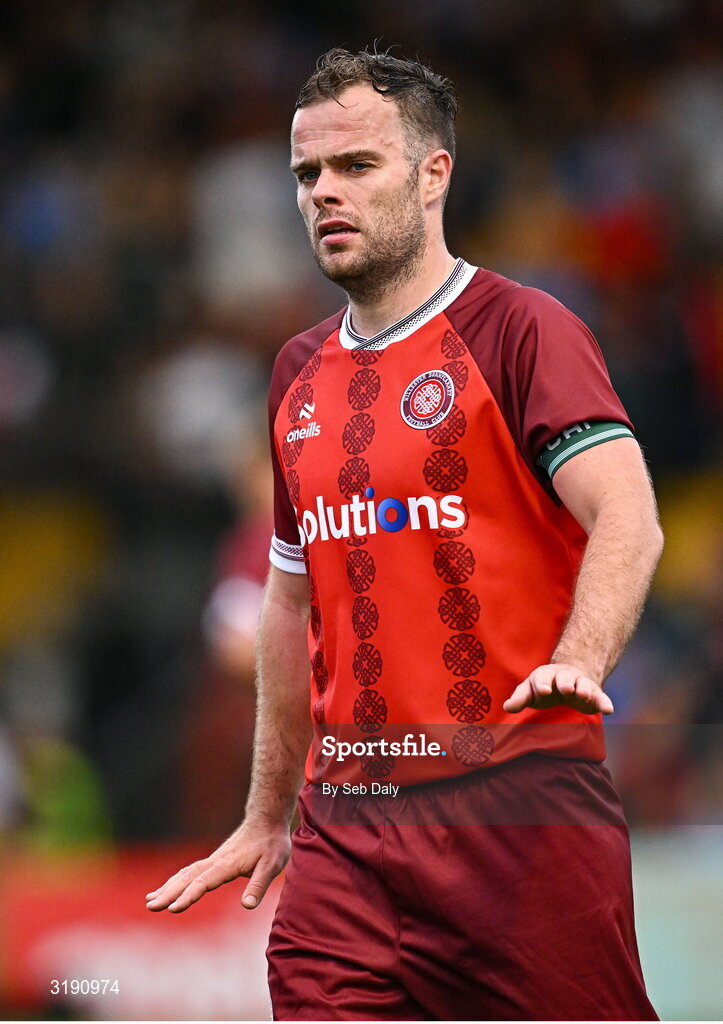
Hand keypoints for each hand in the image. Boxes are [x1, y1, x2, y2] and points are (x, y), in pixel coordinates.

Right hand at [145, 820, 290, 913]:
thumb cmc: (271, 844)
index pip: (204, 882)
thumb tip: (247, 905)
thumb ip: (259, 885)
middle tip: (150, 907)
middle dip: (169, 893)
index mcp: (228, 864)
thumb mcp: (272, 865)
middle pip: (187, 878)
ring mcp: (213, 860)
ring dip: (168, 887)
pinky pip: (190, 871)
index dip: (188, 896)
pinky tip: (166, 889)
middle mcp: (215, 861)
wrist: (267, 820)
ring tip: (150, 901)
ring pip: (185, 874)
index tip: (173, 908)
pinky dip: (176, 881)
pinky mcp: (214, 861)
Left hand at [503, 663, 613, 715]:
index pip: (541, 677)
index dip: (542, 684)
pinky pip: (600, 697)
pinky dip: (604, 702)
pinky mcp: (593, 694)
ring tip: (583, 696)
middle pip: (564, 677)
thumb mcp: (531, 691)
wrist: (569, 679)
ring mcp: (580, 684)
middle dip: (564, 682)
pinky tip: (609, 710)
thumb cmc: (544, 687)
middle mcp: (563, 677)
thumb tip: (507, 707)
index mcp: (545, 675)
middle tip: (566, 689)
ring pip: (583, 684)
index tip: (544, 691)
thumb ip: (520, 698)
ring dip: (583, 689)